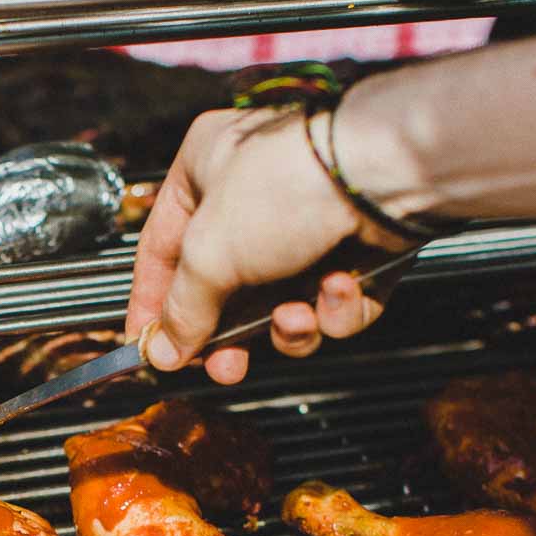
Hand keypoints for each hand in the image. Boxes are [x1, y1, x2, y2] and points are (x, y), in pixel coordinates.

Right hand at [126, 106, 410, 382]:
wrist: (385, 176)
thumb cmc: (288, 186)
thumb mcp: (209, 255)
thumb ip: (182, 309)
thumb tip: (163, 351)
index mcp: (206, 168)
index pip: (162, 247)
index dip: (153, 303)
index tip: (150, 348)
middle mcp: (256, 194)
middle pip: (226, 287)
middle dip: (231, 335)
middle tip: (228, 366)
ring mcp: (309, 223)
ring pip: (283, 303)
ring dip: (290, 325)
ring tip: (297, 317)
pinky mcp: (356, 249)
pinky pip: (330, 302)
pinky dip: (334, 308)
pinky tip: (339, 288)